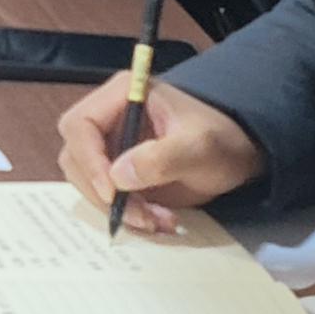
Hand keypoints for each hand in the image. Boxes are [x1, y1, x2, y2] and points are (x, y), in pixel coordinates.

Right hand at [59, 75, 264, 238]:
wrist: (238, 154)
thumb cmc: (222, 139)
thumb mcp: (200, 146)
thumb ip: (162, 158)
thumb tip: (118, 177)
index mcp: (122, 94)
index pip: (80, 126)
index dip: (89, 160)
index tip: (112, 192)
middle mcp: (108, 117)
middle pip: (76, 157)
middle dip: (103, 192)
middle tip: (140, 214)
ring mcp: (110, 145)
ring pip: (87, 182)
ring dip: (116, 208)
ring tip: (157, 219)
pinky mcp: (117, 171)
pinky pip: (104, 196)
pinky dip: (126, 214)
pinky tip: (157, 218)